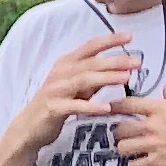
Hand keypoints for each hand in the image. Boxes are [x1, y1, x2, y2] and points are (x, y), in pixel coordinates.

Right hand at [5, 29, 132, 165]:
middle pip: (90, 63)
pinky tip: (106, 108)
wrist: (28, 128)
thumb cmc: (56, 105)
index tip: (130, 37)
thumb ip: (96, 78)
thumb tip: (120, 70)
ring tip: (126, 79)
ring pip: (83, 80)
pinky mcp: (53, 108)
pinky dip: (90, 106)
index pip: (90, 47)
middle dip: (115, 61)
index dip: (109, 40)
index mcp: (66, 64)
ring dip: (106, 78)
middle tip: (137, 62)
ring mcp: (55, 90)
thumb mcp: (78, 88)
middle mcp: (60, 73)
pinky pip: (74, 106)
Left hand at [109, 86, 165, 165]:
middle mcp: (154, 125)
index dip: (115, 107)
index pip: (128, 104)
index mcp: (161, 108)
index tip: (110, 109)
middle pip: (120, 128)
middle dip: (119, 132)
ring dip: (124, 150)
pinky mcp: (158, 162)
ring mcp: (154, 145)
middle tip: (123, 134)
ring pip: (122, 148)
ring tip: (131, 150)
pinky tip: (139, 165)